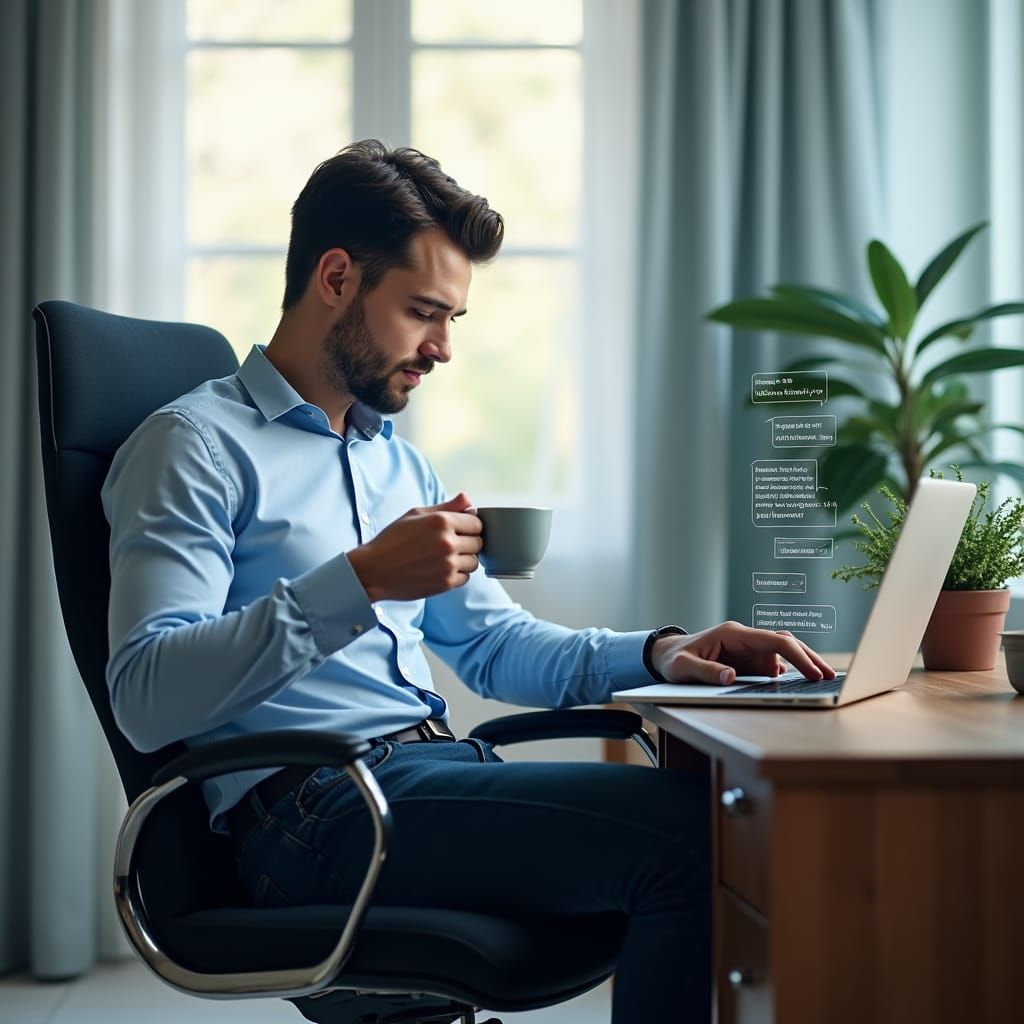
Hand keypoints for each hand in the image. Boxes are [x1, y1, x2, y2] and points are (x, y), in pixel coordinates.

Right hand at [348, 493, 482, 601]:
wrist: (374, 570)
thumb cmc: (392, 540)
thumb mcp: (416, 514)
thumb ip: (447, 507)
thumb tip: (469, 500)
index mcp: (442, 521)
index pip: (476, 523)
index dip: (468, 526)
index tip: (458, 530)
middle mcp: (448, 542)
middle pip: (478, 542)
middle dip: (467, 542)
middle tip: (448, 545)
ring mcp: (448, 564)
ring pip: (474, 561)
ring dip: (464, 560)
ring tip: (444, 558)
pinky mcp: (445, 583)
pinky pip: (466, 577)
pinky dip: (457, 574)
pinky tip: (440, 569)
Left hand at [651, 620, 835, 685]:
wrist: (665, 655)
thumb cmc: (673, 659)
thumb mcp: (683, 668)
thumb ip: (706, 671)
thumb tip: (731, 677)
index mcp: (732, 634)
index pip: (772, 641)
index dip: (796, 655)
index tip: (812, 671)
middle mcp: (744, 638)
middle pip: (784, 642)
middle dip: (808, 657)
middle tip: (829, 675)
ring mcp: (747, 648)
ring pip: (783, 652)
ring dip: (803, 663)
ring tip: (823, 679)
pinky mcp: (747, 659)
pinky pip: (773, 663)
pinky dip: (790, 670)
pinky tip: (802, 682)